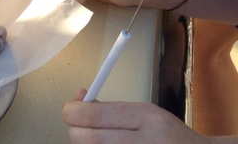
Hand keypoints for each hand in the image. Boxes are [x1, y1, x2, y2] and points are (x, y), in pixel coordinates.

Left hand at [63, 92, 204, 142]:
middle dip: (75, 132)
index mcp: (147, 117)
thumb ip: (111, 108)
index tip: (69, 109)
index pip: (95, 115)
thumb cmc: (168, 137)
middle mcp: (144, 142)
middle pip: (87, 139)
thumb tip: (78, 99)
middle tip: (77, 128)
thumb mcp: (145, 114)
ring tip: (97, 140)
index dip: (73, 112)